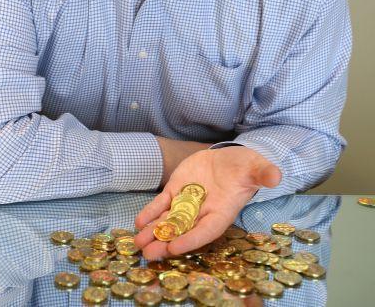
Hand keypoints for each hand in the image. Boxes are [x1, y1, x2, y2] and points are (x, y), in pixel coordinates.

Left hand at [134, 146, 280, 259]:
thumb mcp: (257, 168)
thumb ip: (264, 173)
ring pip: (168, 221)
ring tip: (137, 243)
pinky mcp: (176, 190)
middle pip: (182, 232)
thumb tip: (276, 176)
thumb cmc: (246, 168)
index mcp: (222, 212)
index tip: (174, 248)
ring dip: (153, 232)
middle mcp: (203, 212)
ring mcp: (187, 202)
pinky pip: (161, 204)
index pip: (205, 231)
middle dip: (165, 243)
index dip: (190, 240)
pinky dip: (150, 212)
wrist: (231, 159)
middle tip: (148, 254)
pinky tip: (138, 221)